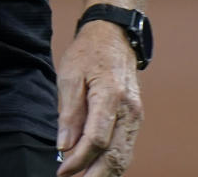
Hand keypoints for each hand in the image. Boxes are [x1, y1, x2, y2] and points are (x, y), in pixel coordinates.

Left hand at [56, 22, 143, 176]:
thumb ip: (69, 112)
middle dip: (93, 176)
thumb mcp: (70, 75)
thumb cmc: (89, 51)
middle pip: (114, 156)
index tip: (62, 171)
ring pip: (123, 156)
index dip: (78, 160)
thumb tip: (65, 146)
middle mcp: (129, 110)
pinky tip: (97, 168)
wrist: (114, 34)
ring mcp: (136, 115)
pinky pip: (125, 148)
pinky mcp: (135, 118)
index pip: (96, 140)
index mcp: (111, 96)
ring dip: (104, 173)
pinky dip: (113, 163)